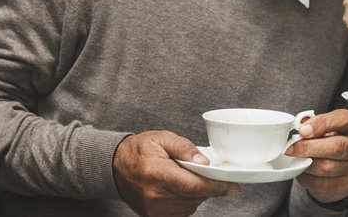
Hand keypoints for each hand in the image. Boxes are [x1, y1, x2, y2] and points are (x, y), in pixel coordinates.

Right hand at [113, 131, 239, 216]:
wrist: (115, 166)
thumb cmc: (139, 150)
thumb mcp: (162, 138)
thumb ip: (184, 147)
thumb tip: (204, 161)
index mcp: (157, 174)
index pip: (193, 186)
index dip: (216, 187)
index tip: (233, 187)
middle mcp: (155, 196)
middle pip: (195, 196)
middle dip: (206, 184)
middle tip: (200, 170)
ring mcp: (155, 209)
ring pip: (191, 205)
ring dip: (196, 192)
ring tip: (184, 176)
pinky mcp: (155, 216)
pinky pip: (182, 211)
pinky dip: (188, 200)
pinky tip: (180, 187)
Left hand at [285, 109, 347, 202]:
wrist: (347, 166)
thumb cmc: (333, 140)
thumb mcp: (328, 126)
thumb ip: (313, 122)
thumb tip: (298, 122)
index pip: (343, 120)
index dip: (321, 124)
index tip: (302, 130)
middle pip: (336, 147)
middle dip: (308, 147)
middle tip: (290, 148)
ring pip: (327, 168)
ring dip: (306, 164)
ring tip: (295, 159)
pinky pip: (323, 184)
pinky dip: (308, 178)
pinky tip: (302, 170)